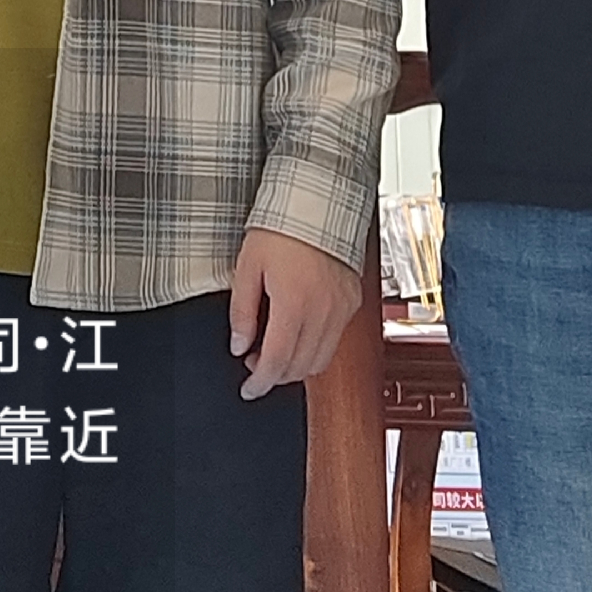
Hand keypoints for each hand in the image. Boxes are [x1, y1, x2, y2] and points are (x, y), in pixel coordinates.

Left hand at [228, 227, 361, 398]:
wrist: (318, 201)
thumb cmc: (281, 226)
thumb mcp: (248, 266)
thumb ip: (242, 311)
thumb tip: (239, 345)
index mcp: (294, 304)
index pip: (277, 362)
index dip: (260, 382)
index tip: (248, 390)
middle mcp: (323, 312)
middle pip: (300, 367)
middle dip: (275, 374)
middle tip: (254, 362)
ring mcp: (341, 308)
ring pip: (321, 360)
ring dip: (296, 365)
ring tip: (274, 348)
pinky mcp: (352, 301)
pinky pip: (334, 340)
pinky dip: (315, 348)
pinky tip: (298, 334)